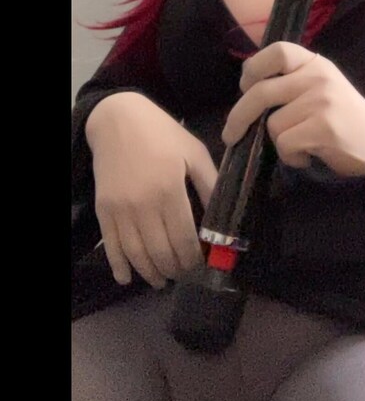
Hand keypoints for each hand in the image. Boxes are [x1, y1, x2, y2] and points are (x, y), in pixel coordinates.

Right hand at [86, 92, 218, 288]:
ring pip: (136, 254)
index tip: (201, 265)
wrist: (117, 120)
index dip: (193, 257)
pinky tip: (127, 278)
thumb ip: (210, 183)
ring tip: (163, 280)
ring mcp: (120, 209)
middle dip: (175, 268)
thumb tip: (223, 214)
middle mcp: (143, 204)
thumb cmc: (162, 134)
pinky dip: (119, 266)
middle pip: (160, 251)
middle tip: (185, 274)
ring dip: (151, 273)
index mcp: (170, 189)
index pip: (184, 237)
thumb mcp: (194, 152)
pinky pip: (111, 246)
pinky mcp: (103, 210)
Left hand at [222, 43, 364, 182]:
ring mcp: (321, 101)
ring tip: (301, 144)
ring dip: (280, 142)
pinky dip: (291, 156)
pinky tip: (308, 155)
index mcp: (315, 63)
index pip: (278, 51)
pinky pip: (285, 143)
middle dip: (238, 116)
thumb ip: (292, 81)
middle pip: (261, 91)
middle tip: (230, 134)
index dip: (254, 67)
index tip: (245, 86)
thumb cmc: (344, 116)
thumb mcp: (321, 86)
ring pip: (272, 124)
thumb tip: (248, 90)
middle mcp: (318, 77)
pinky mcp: (323, 128)